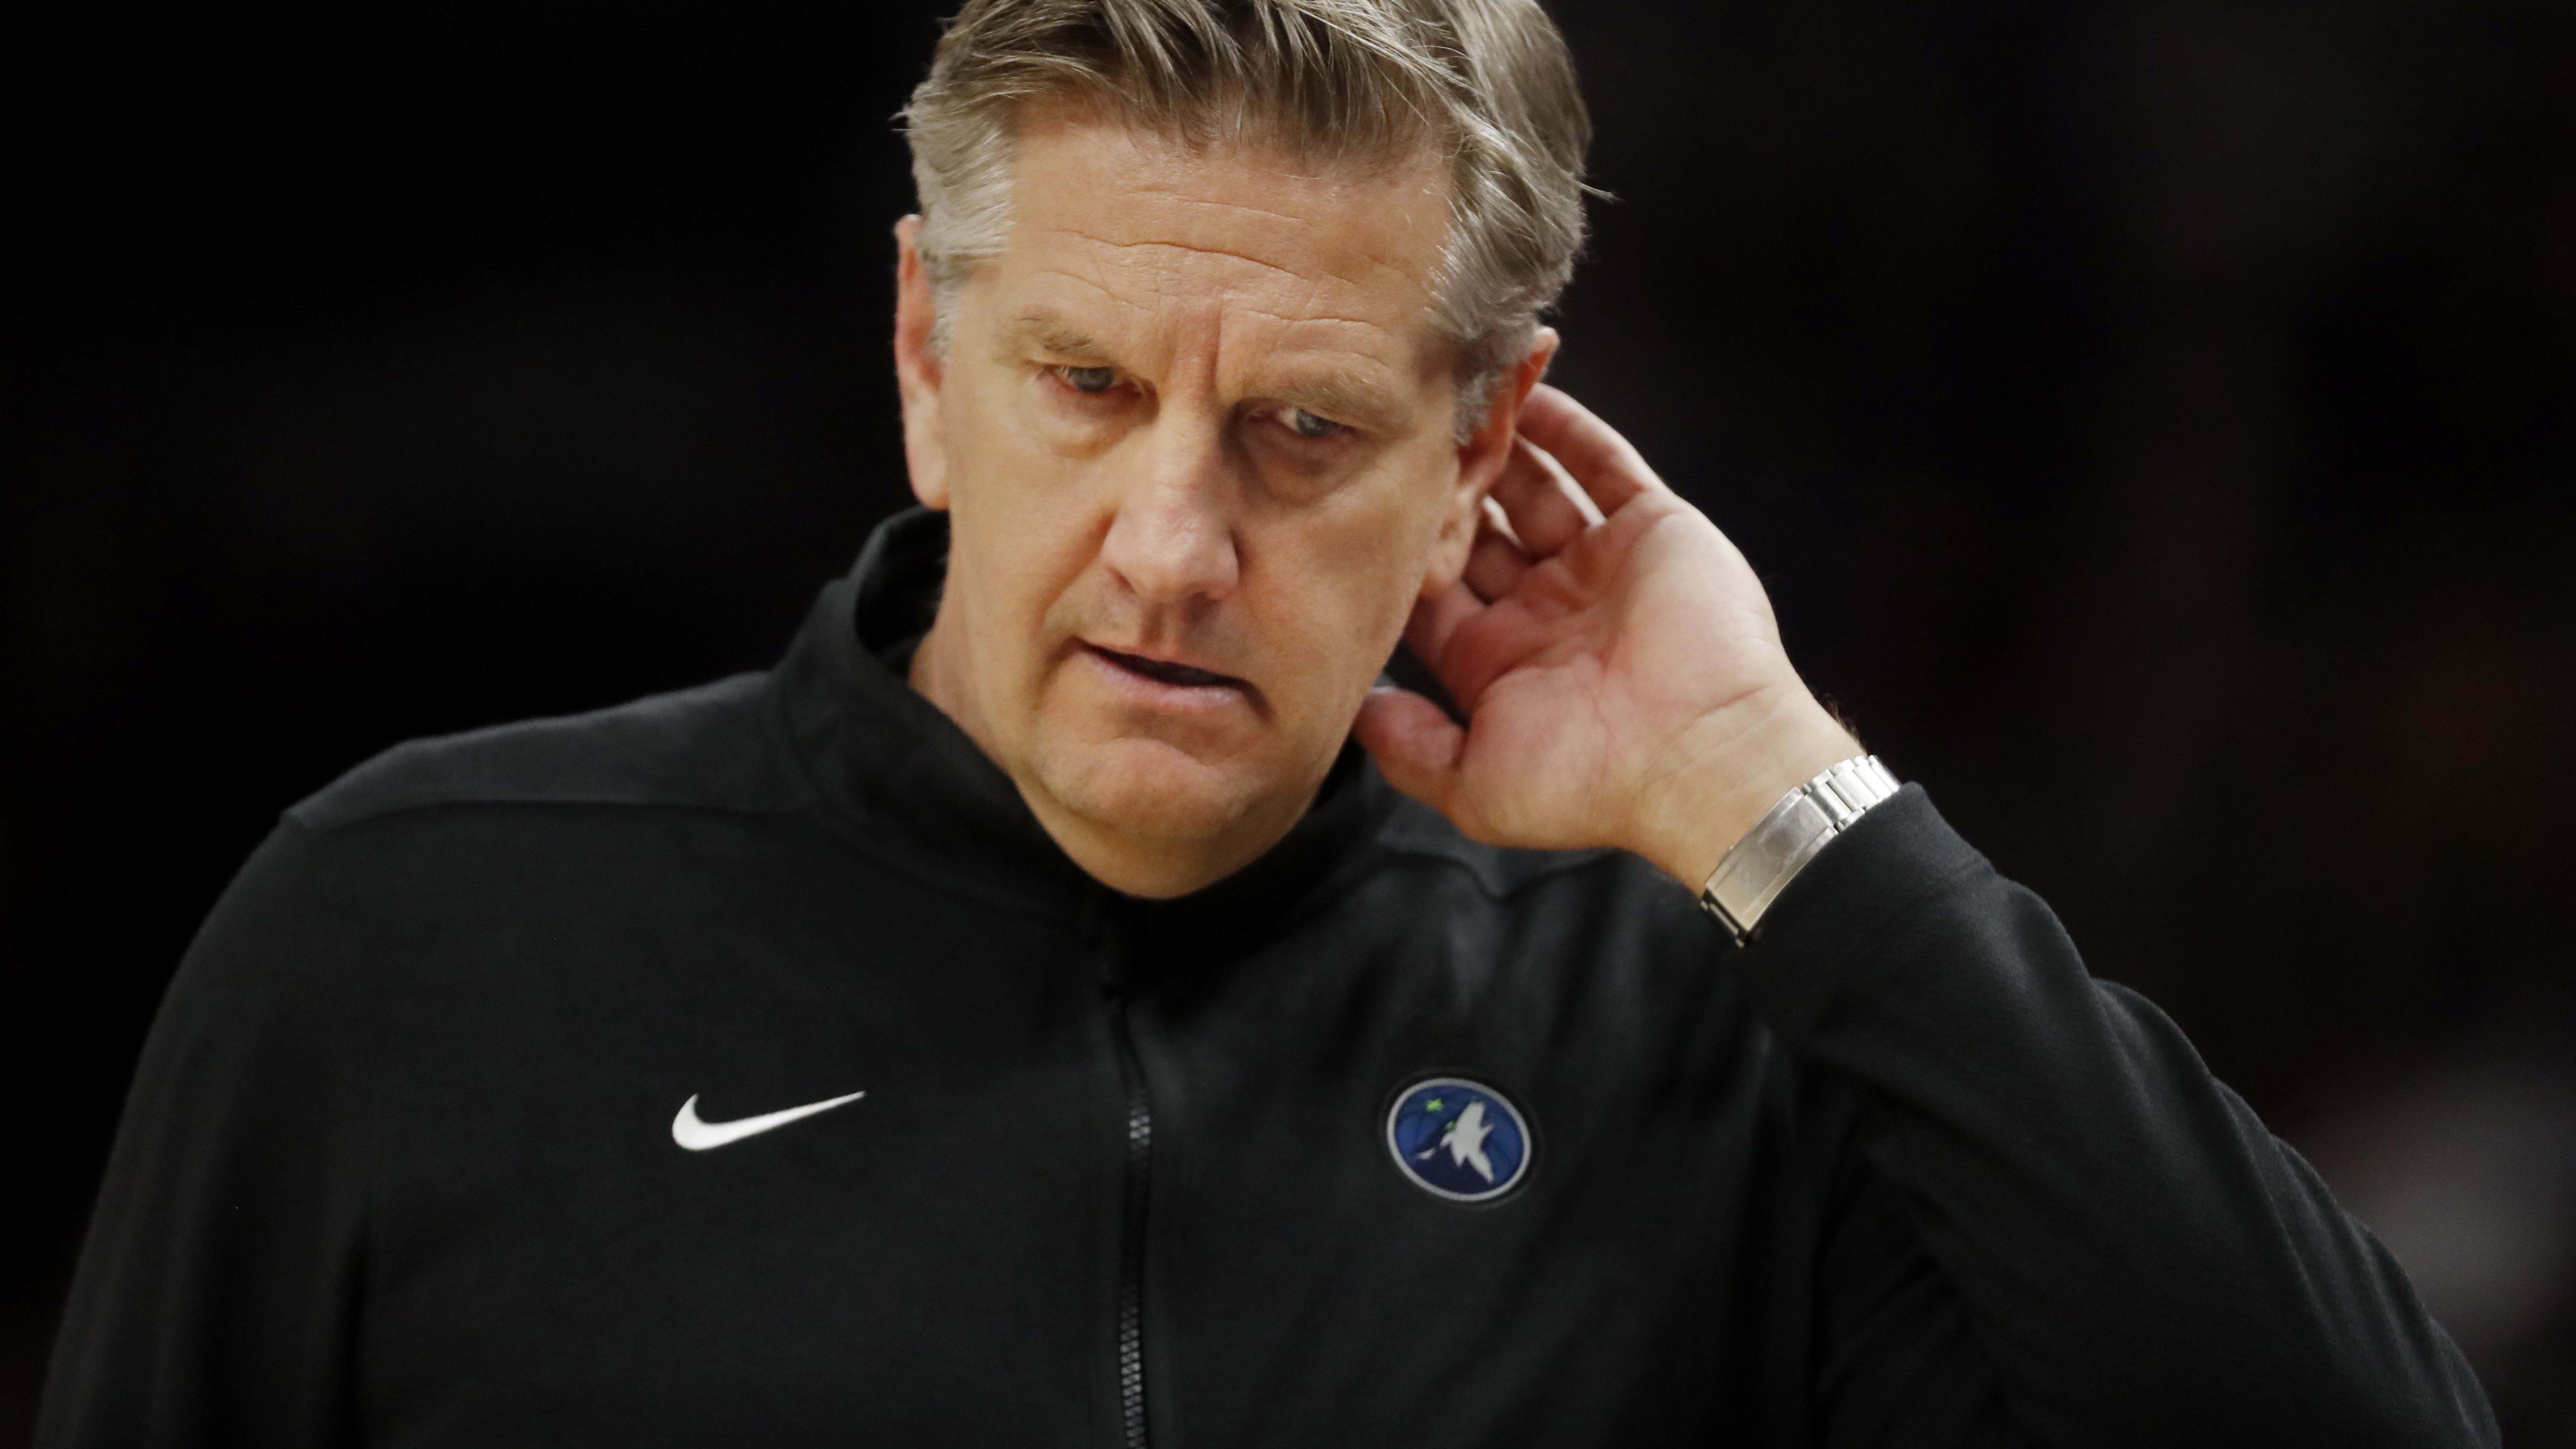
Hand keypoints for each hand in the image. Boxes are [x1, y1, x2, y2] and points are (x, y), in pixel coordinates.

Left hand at [1353, 385, 1858, 887]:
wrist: (1704, 758)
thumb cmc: (1592, 783)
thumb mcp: (1476, 790)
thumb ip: (1411, 750)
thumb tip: (1357, 713)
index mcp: (1498, 664)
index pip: (1432, 591)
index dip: (1398, 550)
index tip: (1357, 505)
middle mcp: (1544, 609)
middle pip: (1479, 529)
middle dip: (1444, 488)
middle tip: (1401, 433)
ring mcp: (1598, 565)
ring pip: (1534, 487)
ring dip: (1497, 445)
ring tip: (1453, 396)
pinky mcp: (1651, 528)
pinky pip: (1601, 461)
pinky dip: (1566, 424)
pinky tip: (1523, 389)